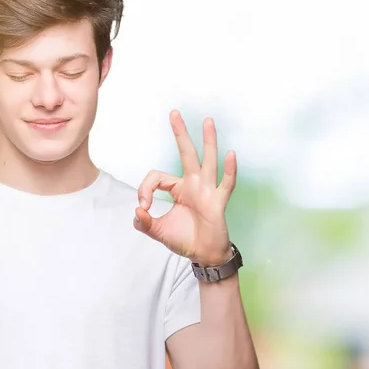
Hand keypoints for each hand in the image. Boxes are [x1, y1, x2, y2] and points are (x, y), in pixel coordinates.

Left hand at [133, 110, 236, 265]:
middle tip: (173, 113)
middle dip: (180, 133)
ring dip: (208, 141)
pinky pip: (226, 183)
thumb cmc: (184, 239)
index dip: (145, 189)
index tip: (143, 207)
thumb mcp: (158, 232)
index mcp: (178, 188)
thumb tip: (137, 212)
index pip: (157, 177)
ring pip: (207, 161)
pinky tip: (231, 154)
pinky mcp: (218, 202)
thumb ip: (145, 223)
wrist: (204, 255)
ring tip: (208, 121)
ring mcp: (207, 190)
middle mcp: (193, 184)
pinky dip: (229, 170)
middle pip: (186, 153)